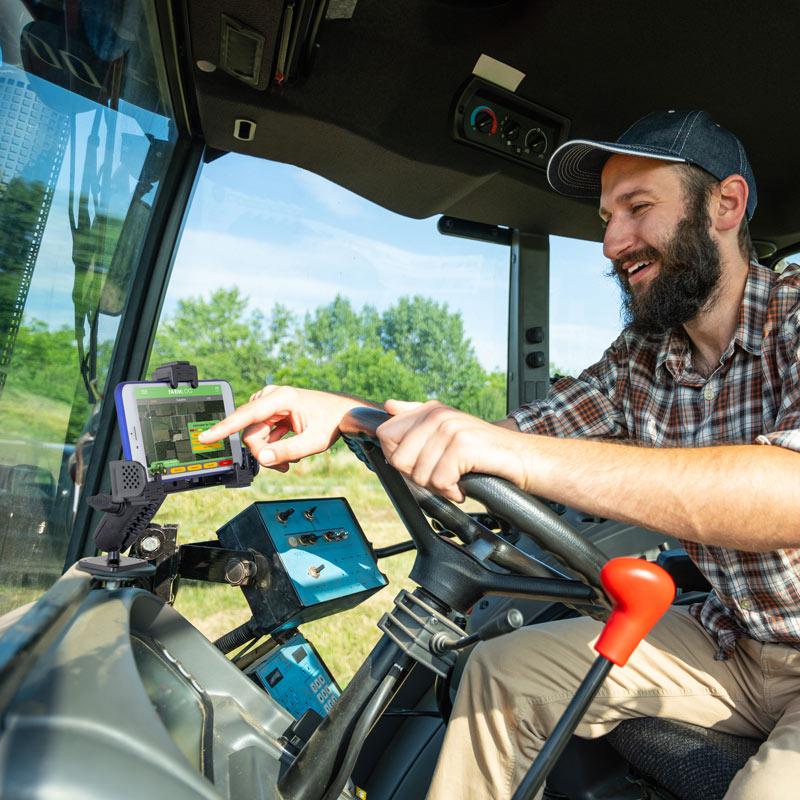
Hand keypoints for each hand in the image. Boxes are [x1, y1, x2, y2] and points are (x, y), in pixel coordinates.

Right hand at [198, 385, 363, 469]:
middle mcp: (272, 397)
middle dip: (264, 452)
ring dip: (269, 451)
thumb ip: (288, 452)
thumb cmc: (331, 422)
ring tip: (289, 461)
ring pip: (255, 435)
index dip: (223, 428)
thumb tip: (263, 459)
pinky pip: (262, 433)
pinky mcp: (272, 412)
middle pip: (251, 432)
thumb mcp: (313, 442)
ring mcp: (271, 404)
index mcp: (281, 398)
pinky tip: (288, 454)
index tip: (205, 437)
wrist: (344, 413)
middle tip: (283, 466)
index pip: (246, 415)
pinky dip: (272, 447)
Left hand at [377, 399, 529, 501]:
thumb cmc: (484, 452)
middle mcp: (437, 415)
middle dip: (417, 476)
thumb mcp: (448, 432)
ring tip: (457, 478)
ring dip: (439, 486)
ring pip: (418, 474)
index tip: (417, 465)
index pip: (385, 434)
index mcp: (430, 410)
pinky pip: (439, 481)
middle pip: (398, 459)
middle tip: (441, 474)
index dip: (396, 457)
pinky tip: (464, 484)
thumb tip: (389, 406)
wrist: (523, 459)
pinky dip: (452, 491)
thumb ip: (417, 418)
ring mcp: (450, 428)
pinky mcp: (462, 445)